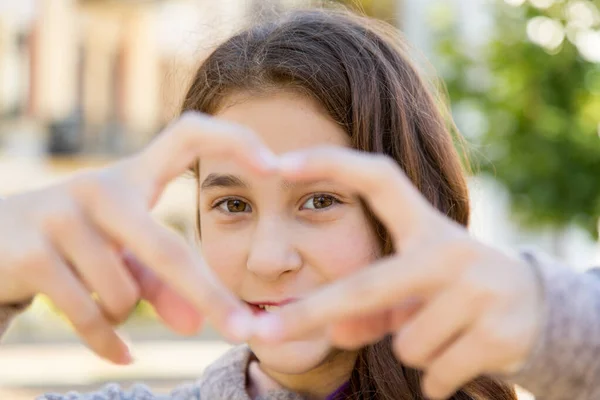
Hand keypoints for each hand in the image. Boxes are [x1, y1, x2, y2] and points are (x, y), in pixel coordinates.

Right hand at [0, 111, 276, 363]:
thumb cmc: (74, 244)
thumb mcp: (121, 253)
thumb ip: (162, 282)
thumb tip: (195, 325)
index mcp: (130, 176)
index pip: (188, 134)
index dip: (233, 139)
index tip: (275, 164)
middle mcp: (97, 188)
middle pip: (169, 249)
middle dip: (210, 296)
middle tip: (245, 330)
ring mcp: (58, 217)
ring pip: (124, 293)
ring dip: (125, 313)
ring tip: (105, 300)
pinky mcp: (27, 255)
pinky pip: (90, 316)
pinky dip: (109, 343)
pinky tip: (120, 352)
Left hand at [256, 147, 542, 398]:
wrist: (535, 309)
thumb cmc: (452, 289)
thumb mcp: (411, 288)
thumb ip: (369, 307)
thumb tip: (335, 334)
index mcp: (425, 225)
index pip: (378, 178)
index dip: (331, 164)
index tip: (281, 162)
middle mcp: (451, 248)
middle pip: (367, 287)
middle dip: (311, 315)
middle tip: (262, 335)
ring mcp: (479, 288)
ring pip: (406, 343)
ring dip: (413, 351)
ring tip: (444, 332)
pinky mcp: (499, 331)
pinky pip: (435, 372)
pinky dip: (437, 378)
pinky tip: (463, 356)